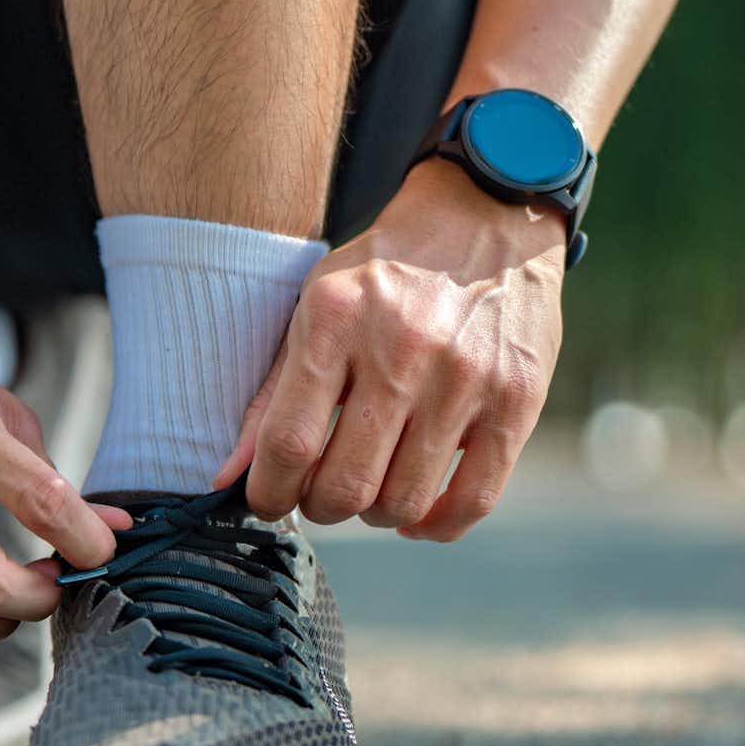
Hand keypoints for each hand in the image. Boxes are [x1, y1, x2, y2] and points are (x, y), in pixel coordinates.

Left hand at [216, 159, 564, 540]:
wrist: (484, 220)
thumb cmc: (384, 275)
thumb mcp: (314, 309)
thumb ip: (272, 395)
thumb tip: (227, 479)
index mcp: (336, 320)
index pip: (288, 443)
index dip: (269, 493)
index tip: (268, 500)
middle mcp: (402, 350)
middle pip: (346, 483)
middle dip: (322, 507)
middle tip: (321, 495)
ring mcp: (465, 378)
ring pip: (404, 499)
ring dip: (374, 515)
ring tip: (370, 490)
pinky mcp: (517, 400)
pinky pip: (474, 499)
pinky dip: (436, 526)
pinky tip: (416, 515)